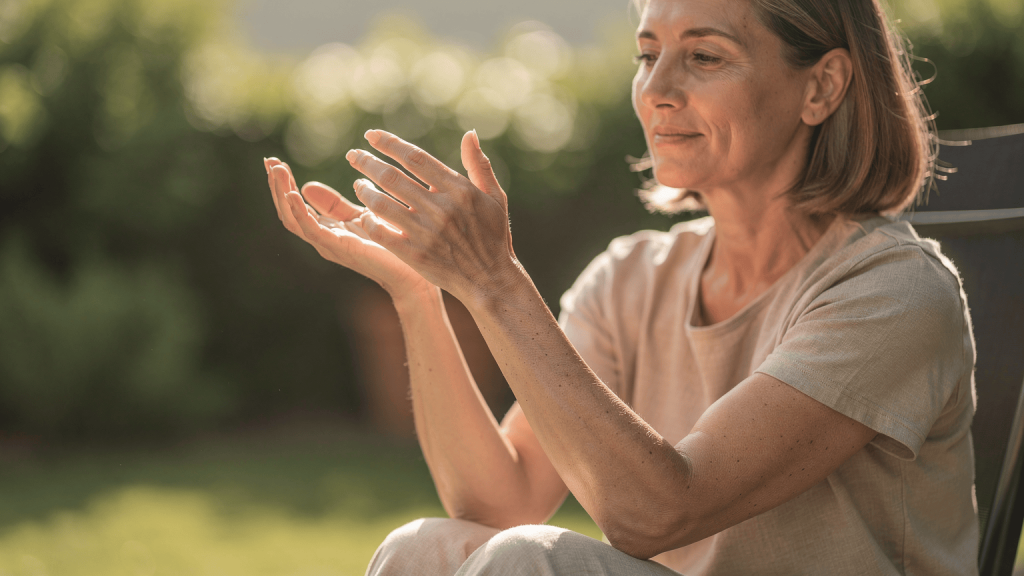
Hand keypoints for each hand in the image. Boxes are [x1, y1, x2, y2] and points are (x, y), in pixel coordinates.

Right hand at [264, 157, 430, 295]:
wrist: (412, 270)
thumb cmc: (389, 244)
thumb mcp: (358, 216)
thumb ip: (333, 205)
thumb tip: (307, 185)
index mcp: (325, 229)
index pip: (294, 206)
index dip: (282, 184)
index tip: (273, 161)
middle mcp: (322, 238)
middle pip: (288, 212)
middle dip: (277, 186)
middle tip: (269, 161)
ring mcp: (328, 244)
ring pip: (293, 219)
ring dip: (282, 193)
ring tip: (276, 170)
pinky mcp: (339, 247)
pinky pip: (311, 229)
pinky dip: (299, 211)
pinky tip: (293, 193)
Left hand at [345, 129, 520, 303]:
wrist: (490, 280)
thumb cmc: (493, 236)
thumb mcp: (495, 197)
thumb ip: (479, 165)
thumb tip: (468, 134)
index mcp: (459, 190)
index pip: (415, 158)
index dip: (389, 144)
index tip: (371, 136)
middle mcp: (440, 209)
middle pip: (392, 177)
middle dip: (367, 162)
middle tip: (353, 155)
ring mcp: (426, 233)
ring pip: (382, 203)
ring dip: (364, 190)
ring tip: (358, 183)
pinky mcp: (415, 255)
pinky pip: (381, 233)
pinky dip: (368, 221)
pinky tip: (362, 215)